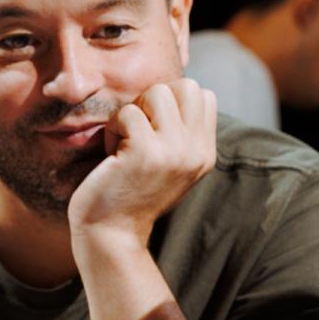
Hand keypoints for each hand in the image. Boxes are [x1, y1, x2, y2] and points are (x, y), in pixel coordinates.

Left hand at [68, 81, 216, 243]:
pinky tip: (113, 154)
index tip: (155, 129)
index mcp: (206, 153)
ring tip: (126, 141)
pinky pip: (128, 112)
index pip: (204, 95)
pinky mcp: (145, 152)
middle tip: (140, 128)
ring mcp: (174, 151)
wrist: (112, 233)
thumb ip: (181, 134)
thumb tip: (173, 92)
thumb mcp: (171, 165)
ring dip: (134, 111)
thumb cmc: (132, 194)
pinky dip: (114, 128)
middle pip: (187, 86)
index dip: (174, 101)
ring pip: (157, 92)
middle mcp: (197, 151)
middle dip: (157, 98)